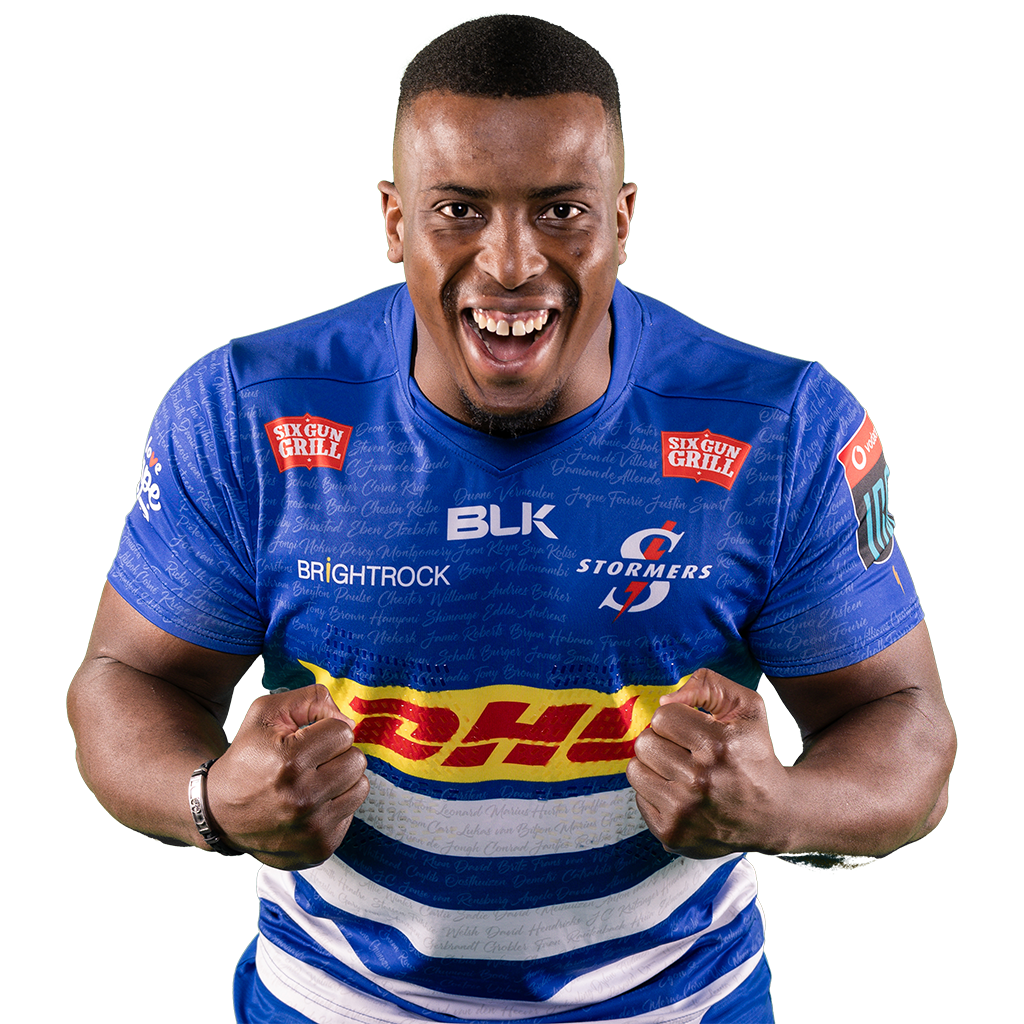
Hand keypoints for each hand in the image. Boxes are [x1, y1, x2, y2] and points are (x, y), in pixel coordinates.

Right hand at [204, 684, 368, 869]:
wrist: (219, 812)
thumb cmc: (247, 758)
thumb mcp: (268, 713)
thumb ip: (311, 699)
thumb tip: (349, 722)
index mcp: (290, 761)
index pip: (344, 732)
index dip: (325, 731)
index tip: (305, 740)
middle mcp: (302, 798)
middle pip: (357, 760)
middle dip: (337, 755)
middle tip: (310, 762)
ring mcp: (312, 828)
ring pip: (360, 786)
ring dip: (340, 780)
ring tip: (313, 781)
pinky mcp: (320, 848)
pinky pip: (351, 813)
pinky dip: (335, 805)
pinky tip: (310, 805)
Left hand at [627, 668, 790, 858]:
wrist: (772, 816)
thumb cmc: (754, 755)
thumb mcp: (747, 708)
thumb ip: (708, 684)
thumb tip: (666, 700)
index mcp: (720, 745)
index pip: (662, 716)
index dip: (676, 719)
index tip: (693, 732)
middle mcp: (702, 780)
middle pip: (644, 742)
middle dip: (662, 741)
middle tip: (684, 752)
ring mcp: (685, 811)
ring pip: (635, 769)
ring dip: (654, 766)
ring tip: (679, 771)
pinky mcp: (672, 833)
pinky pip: (638, 797)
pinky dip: (655, 792)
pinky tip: (681, 795)